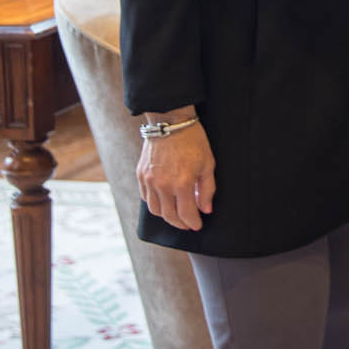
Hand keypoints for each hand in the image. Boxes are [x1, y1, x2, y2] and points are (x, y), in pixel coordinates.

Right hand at [137, 114, 215, 231]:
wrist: (170, 123)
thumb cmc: (193, 141)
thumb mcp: (208, 164)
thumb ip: (207, 189)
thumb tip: (205, 209)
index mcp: (182, 183)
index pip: (186, 213)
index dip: (192, 222)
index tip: (197, 225)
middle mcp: (163, 185)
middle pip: (169, 215)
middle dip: (180, 223)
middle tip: (188, 223)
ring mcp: (149, 181)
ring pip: (155, 210)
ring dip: (166, 216)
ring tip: (176, 214)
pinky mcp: (141, 175)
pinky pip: (145, 198)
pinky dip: (154, 204)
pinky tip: (164, 202)